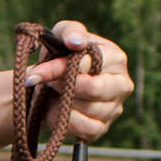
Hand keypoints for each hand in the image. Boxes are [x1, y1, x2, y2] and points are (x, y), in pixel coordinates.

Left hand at [37, 22, 131, 139]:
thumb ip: (70, 32)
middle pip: (94, 89)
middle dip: (64, 86)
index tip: (38, 72)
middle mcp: (121, 84)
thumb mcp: (61, 36)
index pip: (91, 64)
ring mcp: (114, 109)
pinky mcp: (102, 128)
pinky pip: (85, 129)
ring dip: (63, 103)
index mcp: (116, 58)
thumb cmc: (60, 57)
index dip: (62, 68)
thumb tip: (76, 43)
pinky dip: (66, 122)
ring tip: (54, 94)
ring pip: (88, 110)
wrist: (49, 86)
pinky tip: (58, 111)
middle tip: (49, 83)